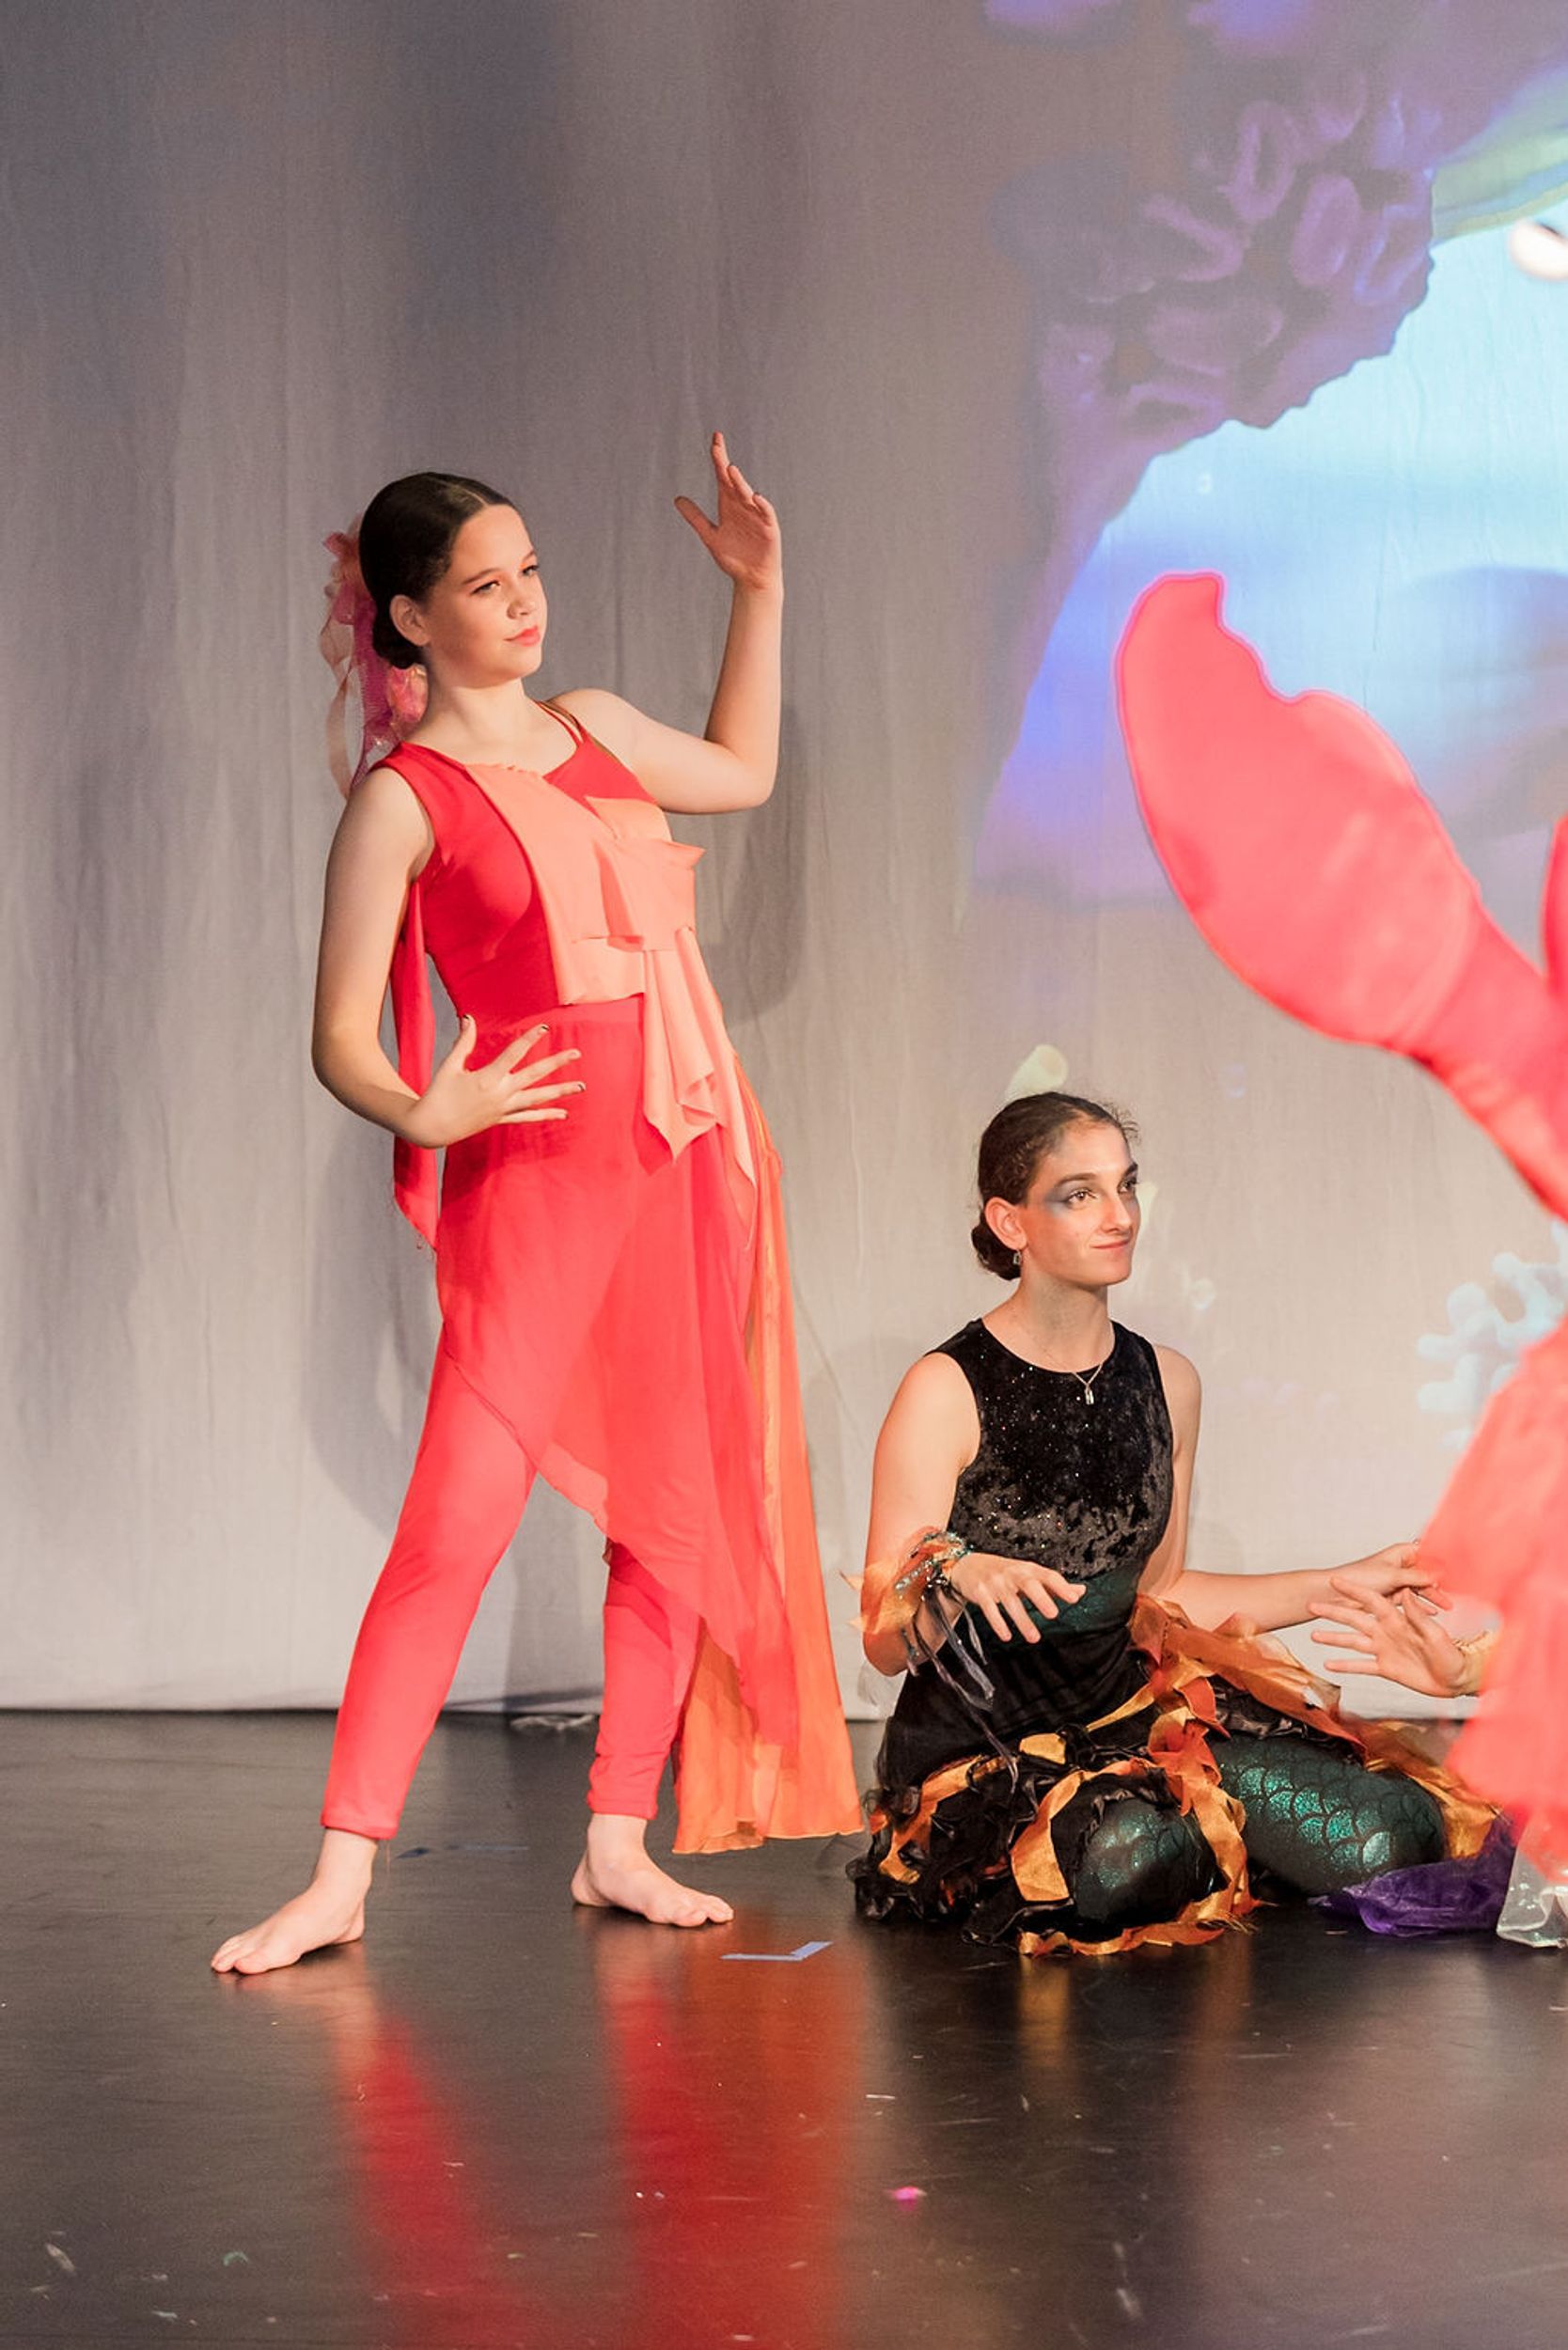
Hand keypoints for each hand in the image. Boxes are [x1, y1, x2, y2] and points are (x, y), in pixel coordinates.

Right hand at [400, 1020, 582, 1148]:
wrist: (431, 1127)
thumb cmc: (438, 1093)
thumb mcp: (449, 1066)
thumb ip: (463, 1042)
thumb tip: (467, 1017)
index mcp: (488, 1077)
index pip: (514, 1053)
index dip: (530, 1038)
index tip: (545, 1028)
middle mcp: (500, 1094)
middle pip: (535, 1075)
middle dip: (557, 1063)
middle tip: (576, 1053)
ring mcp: (503, 1109)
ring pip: (538, 1098)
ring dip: (560, 1092)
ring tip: (581, 1086)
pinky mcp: (501, 1120)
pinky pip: (528, 1117)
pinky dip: (546, 1115)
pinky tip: (563, 1114)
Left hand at [674, 431, 780, 595]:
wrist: (752, 578)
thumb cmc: (734, 557)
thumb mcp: (710, 536)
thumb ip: (695, 518)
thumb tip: (677, 499)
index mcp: (729, 504)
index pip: (722, 477)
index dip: (718, 459)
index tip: (714, 441)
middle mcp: (743, 506)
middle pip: (733, 481)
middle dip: (725, 464)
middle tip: (716, 446)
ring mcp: (756, 516)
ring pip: (747, 495)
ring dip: (740, 483)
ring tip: (730, 470)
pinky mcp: (768, 529)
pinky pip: (765, 513)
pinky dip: (761, 506)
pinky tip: (754, 497)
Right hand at [944, 1549, 1085, 1644]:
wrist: (968, 1565)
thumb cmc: (1005, 1572)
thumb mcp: (1029, 1574)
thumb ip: (1053, 1584)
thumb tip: (1081, 1591)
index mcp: (1027, 1568)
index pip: (1047, 1575)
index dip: (1061, 1586)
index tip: (1074, 1599)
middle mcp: (1012, 1573)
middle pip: (1028, 1583)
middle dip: (1041, 1598)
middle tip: (1053, 1614)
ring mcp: (995, 1582)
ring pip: (1010, 1601)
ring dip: (1022, 1620)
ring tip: (1034, 1638)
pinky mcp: (980, 1592)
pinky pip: (989, 1608)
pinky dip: (998, 1622)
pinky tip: (1007, 1635)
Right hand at [1309, 1581, 1470, 1698]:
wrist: (1455, 1679)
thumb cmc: (1451, 1655)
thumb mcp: (1436, 1634)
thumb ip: (1418, 1616)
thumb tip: (1406, 1593)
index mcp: (1398, 1619)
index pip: (1372, 1600)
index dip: (1354, 1591)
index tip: (1336, 1581)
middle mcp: (1387, 1632)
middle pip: (1355, 1619)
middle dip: (1333, 1612)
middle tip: (1312, 1605)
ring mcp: (1384, 1649)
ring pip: (1353, 1642)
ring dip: (1333, 1638)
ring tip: (1313, 1635)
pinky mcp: (1385, 1668)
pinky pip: (1361, 1666)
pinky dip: (1345, 1665)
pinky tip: (1329, 1664)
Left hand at [1311, 1540, 1449, 1613]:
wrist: (1334, 1594)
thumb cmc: (1359, 1577)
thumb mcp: (1392, 1575)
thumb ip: (1416, 1576)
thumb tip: (1438, 1576)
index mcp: (1400, 1553)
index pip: (1427, 1555)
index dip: (1441, 1563)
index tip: (1458, 1571)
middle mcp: (1399, 1566)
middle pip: (1425, 1575)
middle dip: (1439, 1585)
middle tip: (1454, 1597)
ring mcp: (1395, 1582)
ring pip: (1419, 1589)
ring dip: (1432, 1598)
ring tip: (1447, 1607)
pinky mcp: (1390, 1598)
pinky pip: (1410, 1602)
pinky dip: (1420, 1607)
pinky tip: (1432, 1614)